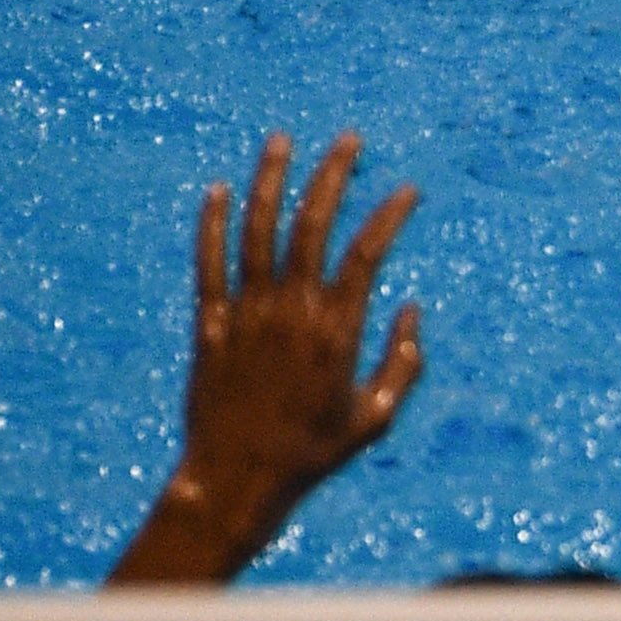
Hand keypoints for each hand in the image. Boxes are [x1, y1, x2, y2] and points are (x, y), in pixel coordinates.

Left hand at [166, 134, 422, 562]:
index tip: (407, 190)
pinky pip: (209, 263)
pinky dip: (212, 224)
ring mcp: (247, 314)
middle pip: (312, 224)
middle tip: (349, 139)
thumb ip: (404, 362)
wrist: (235, 481)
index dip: (389, 215)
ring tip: (281, 141)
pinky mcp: (210, 325)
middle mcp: (291, 311)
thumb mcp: (377, 418)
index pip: (367, 253)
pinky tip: (218, 190)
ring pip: (258, 231)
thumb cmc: (312, 455)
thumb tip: (411, 310)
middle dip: (333, 175)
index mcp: (337, 330)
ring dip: (271, 181)